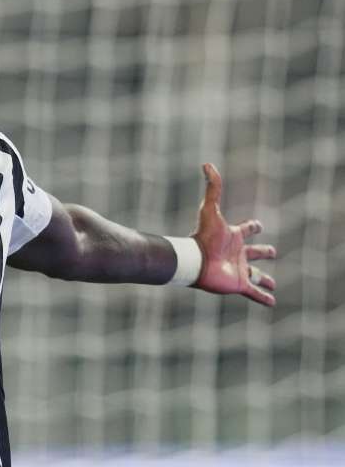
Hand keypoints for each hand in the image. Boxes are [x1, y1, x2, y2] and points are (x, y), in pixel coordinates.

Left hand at [191, 163, 276, 306]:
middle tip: (272, 252)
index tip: (259, 225)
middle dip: (264, 251)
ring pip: (256, 274)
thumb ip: (212, 188)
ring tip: (272, 284)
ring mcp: (238, 269)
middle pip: (255, 251)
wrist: (195, 262)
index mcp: (233, 236)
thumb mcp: (209, 209)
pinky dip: (263, 297)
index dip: (254, 226)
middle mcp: (237, 253)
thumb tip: (207, 164)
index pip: (247, 229)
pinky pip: (254, 292)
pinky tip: (271, 302)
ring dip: (265, 279)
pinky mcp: (239, 284)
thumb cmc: (202, 236)